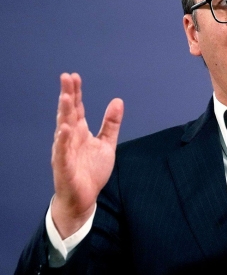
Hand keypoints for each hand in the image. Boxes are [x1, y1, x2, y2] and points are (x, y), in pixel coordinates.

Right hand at [51, 73, 123, 237]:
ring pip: (63, 128)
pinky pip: (62, 151)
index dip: (76, 93)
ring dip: (64, 113)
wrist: (84, 198)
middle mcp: (70, 138)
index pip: (77, 108)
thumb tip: (117, 100)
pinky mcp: (64, 166)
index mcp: (80, 132)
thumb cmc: (91, 171)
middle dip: (68, 95)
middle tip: (66, 77)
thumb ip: (111, 123)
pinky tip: (64, 128)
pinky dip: (63, 140)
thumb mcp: (106, 144)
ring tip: (66, 97)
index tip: (74, 76)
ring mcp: (65, 151)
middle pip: (68, 113)